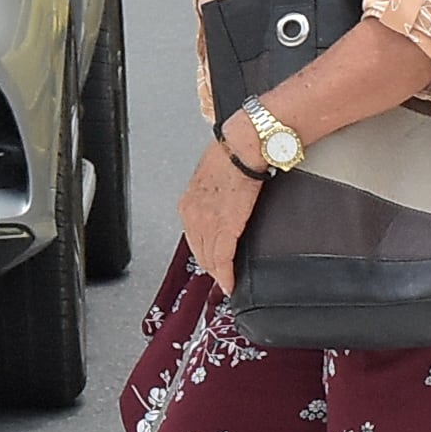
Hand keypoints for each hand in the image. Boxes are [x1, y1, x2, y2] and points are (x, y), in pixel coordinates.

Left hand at [178, 120, 267, 292]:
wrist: (242, 149)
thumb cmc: (232, 155)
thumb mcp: (211, 178)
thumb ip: (211, 197)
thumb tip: (221, 204)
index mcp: (189, 203)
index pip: (193, 238)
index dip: (203, 254)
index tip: (210, 263)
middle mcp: (192, 215)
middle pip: (198, 252)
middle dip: (210, 267)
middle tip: (221, 277)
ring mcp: (206, 223)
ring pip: (209, 259)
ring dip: (219, 273)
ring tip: (227, 281)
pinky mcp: (224, 228)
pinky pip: (222, 260)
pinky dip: (227, 275)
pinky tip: (230, 283)